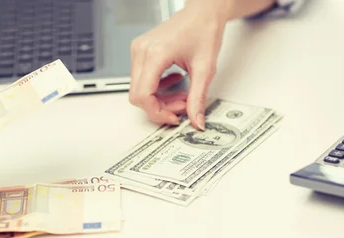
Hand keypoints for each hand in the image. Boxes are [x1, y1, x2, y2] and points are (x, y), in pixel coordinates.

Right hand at [129, 0, 232, 129]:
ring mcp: (139, 51)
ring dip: (159, 98)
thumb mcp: (205, 69)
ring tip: (182, 94)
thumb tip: (196, 120)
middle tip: (182, 106)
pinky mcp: (141, 52)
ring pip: (139, 89)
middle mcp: (141, 51)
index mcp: (155, 54)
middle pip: (138, 95)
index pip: (143, 95)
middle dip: (160, 107)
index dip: (157, 112)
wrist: (203, 12)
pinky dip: (157, 88)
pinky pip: (141, 79)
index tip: (173, 117)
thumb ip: (198, 98)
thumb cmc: (203, 29)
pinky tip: (174, 82)